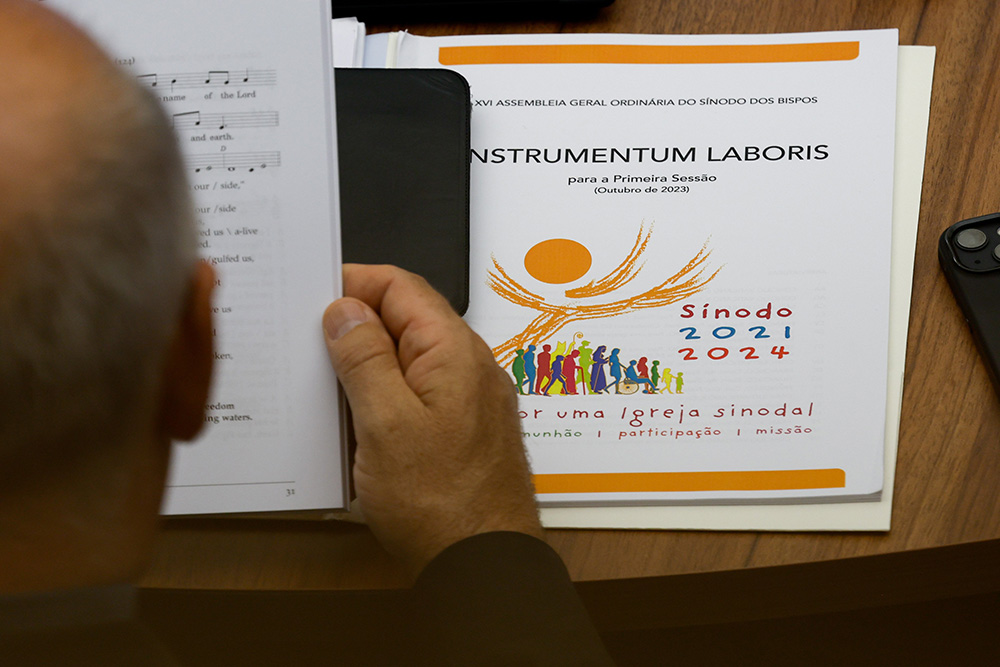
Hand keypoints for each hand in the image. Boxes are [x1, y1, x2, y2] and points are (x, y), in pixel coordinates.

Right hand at [323, 265, 542, 576]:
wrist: (484, 564)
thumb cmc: (443, 504)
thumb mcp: (385, 423)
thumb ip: (364, 359)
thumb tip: (345, 310)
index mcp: (453, 351)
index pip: (402, 286)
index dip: (356, 282)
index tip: (315, 293)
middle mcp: (469, 368)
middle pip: (406, 321)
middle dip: (357, 325)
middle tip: (310, 343)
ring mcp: (468, 399)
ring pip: (410, 360)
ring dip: (369, 367)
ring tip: (328, 387)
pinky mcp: (461, 430)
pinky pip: (418, 395)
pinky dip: (386, 398)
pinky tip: (358, 422)